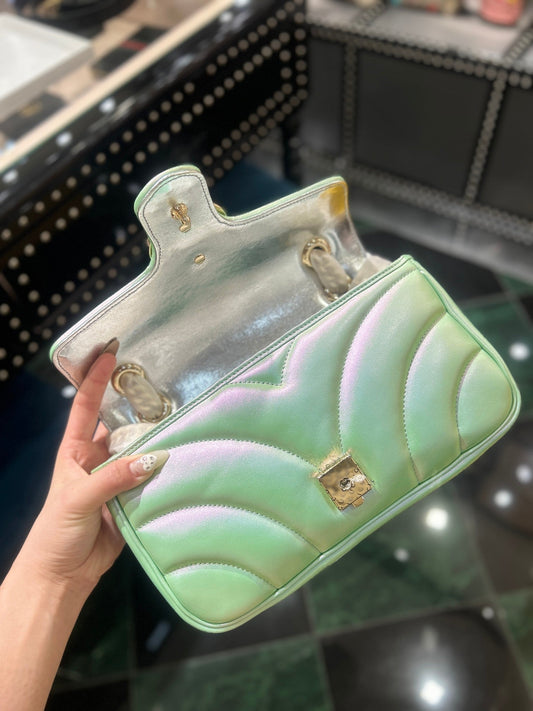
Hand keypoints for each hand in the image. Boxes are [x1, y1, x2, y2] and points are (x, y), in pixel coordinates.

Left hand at [20, 351, 167, 595]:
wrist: (64, 576)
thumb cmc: (56, 532)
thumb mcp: (78, 498)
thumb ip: (113, 478)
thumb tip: (153, 458)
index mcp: (76, 451)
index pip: (85, 406)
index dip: (96, 379)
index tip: (110, 352)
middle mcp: (98, 460)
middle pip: (121, 426)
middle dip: (138, 408)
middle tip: (164, 388)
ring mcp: (118, 479)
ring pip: (141, 452)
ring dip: (157, 441)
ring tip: (183, 421)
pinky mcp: (135, 500)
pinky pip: (153, 479)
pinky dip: (167, 471)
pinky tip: (185, 458)